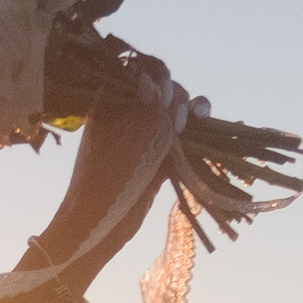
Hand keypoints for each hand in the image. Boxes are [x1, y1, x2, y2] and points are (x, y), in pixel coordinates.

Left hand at [30, 77, 184, 283]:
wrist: (98, 228)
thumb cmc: (105, 185)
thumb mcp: (128, 144)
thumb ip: (145, 113)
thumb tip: (150, 79)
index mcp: (110, 107)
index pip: (137, 74)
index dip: (156, 77)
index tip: (163, 94)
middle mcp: (127, 116)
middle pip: (161, 90)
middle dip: (176, 97)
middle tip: (177, 121)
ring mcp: (144, 136)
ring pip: (174, 112)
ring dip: (190, 109)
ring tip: (198, 117)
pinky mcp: (158, 156)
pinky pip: (181, 137)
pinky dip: (195, 132)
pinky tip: (204, 124)